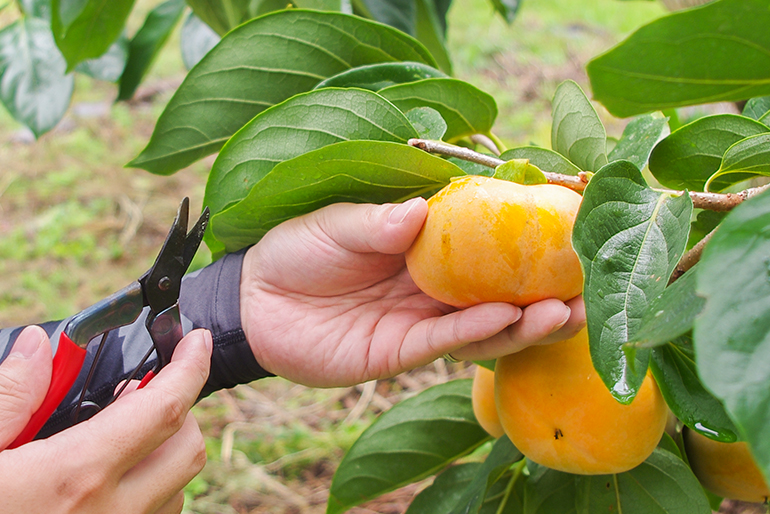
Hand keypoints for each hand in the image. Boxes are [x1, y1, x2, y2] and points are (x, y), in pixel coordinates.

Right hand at [0, 326, 211, 513]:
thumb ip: (10, 398)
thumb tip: (39, 347)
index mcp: (74, 476)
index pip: (165, 409)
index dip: (191, 367)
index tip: (196, 341)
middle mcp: (109, 513)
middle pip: (187, 449)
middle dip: (179, 409)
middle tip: (139, 391)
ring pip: (176, 490)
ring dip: (162, 454)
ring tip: (117, 437)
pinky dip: (149, 493)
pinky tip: (105, 482)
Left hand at [240, 199, 584, 387]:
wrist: (254, 301)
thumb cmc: (295, 250)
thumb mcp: (334, 222)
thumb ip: (378, 220)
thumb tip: (423, 209)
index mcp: (421, 244)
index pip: (481, 238)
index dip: (522, 235)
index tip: (567, 226)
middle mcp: (431, 283)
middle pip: (498, 287)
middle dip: (543, 289)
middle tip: (586, 284)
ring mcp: (420, 319)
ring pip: (484, 325)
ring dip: (525, 319)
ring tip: (565, 311)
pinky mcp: (401, 352)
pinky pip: (445, 343)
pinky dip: (477, 333)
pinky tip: (507, 319)